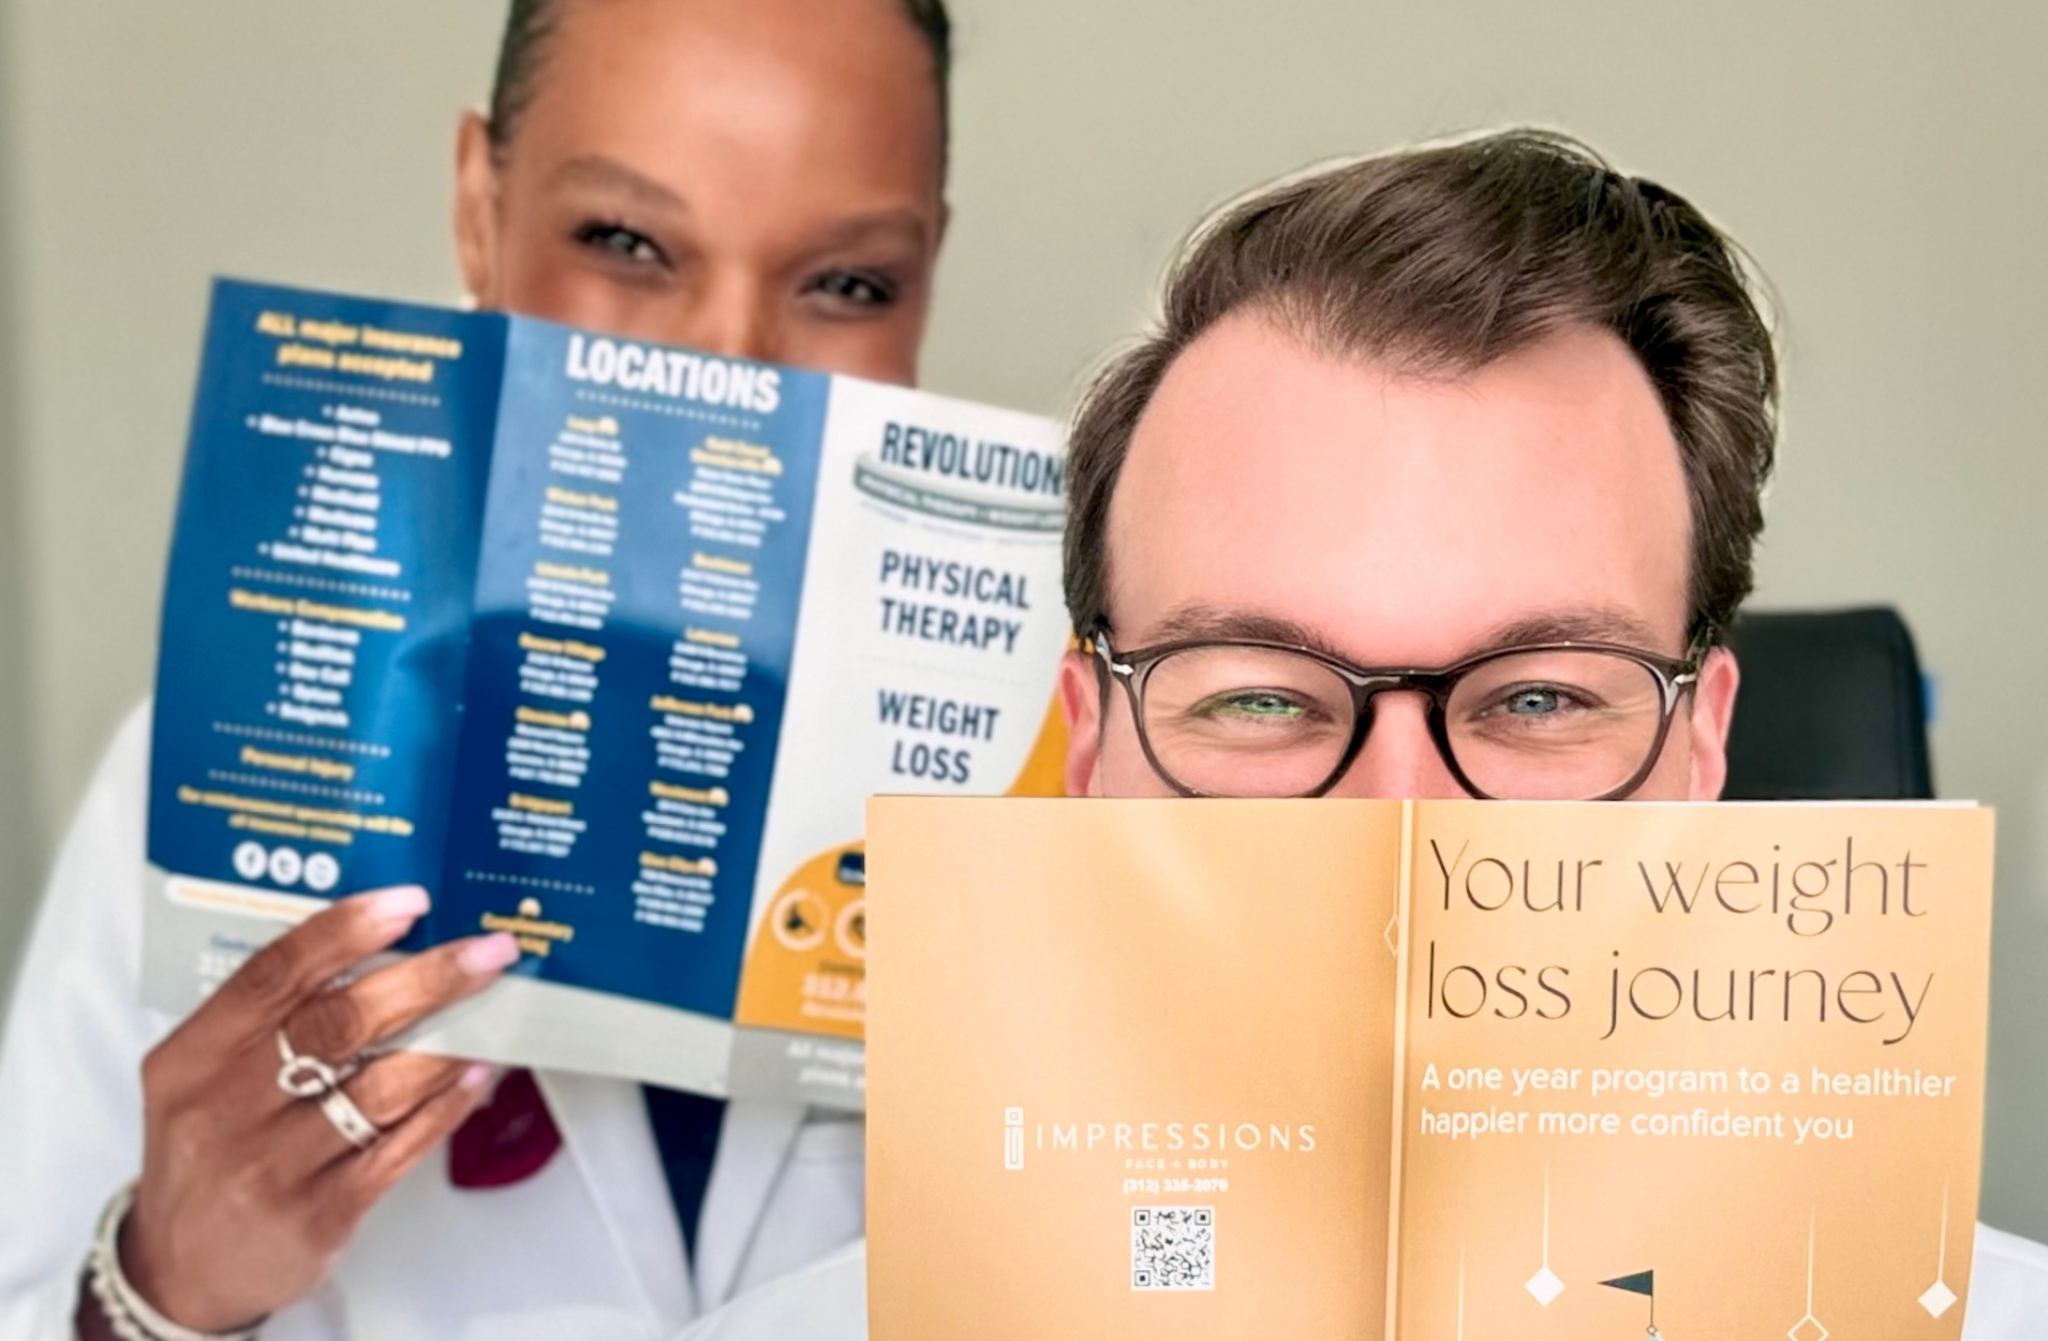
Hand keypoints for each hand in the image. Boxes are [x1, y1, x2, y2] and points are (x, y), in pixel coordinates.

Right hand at [106, 887, 517, 1331]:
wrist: (182, 1265)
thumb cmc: (212, 1149)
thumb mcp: (205, 1078)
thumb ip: (271, 1018)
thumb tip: (383, 948)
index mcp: (194, 1059)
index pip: (272, 975)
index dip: (344, 931)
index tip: (410, 902)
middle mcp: (227, 1109)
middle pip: (338, 1024)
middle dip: (427, 980)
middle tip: (487, 952)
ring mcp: (272, 1167)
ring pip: (380, 1087)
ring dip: (450, 1042)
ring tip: (497, 1009)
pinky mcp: (317, 1214)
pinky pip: (398, 1148)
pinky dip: (446, 1106)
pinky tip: (477, 1075)